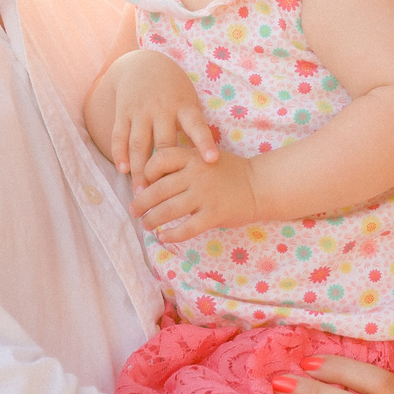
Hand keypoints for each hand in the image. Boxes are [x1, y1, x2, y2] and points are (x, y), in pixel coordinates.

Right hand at [104, 50, 217, 183]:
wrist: (142, 63)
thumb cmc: (174, 90)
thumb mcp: (188, 100)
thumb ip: (193, 126)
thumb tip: (208, 160)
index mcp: (184, 106)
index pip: (197, 126)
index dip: (204, 143)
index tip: (212, 160)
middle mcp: (161, 109)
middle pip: (162, 143)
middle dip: (163, 170)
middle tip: (163, 195)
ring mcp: (140, 110)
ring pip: (139, 144)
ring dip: (139, 169)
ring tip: (140, 192)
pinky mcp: (123, 112)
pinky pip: (120, 135)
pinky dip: (120, 153)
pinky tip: (123, 170)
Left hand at [135, 145, 259, 239]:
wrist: (259, 185)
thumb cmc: (227, 172)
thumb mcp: (204, 157)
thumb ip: (181, 165)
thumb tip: (149, 184)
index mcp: (193, 156)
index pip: (159, 160)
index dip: (146, 173)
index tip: (144, 185)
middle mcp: (197, 174)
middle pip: (158, 189)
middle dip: (141, 203)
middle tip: (134, 211)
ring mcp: (205, 195)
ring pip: (168, 210)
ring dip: (152, 220)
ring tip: (146, 225)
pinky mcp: (214, 214)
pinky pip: (186, 228)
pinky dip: (172, 235)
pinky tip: (164, 237)